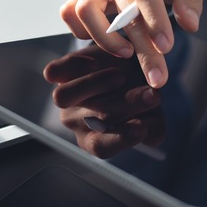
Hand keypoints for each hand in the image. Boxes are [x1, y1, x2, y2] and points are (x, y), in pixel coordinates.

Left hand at [43, 43, 164, 158]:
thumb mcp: (151, 113)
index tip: (141, 127)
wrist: (126, 59)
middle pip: (93, 119)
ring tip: (122, 76)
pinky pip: (53, 72)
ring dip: (95, 85)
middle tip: (150, 94)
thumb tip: (149, 133)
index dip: (121, 138)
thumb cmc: (139, 92)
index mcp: (96, 138)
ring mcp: (65, 98)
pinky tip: (93, 61)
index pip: (102, 146)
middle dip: (126, 105)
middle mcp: (76, 121)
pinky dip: (71, 66)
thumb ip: (153, 128)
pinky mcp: (58, 73)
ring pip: (63, 97)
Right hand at [60, 0, 206, 87]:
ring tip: (127, 53)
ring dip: (106, 40)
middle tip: (156, 75)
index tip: (165, 47)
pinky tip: (107, 40)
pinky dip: (83, 33)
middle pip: (122, 10)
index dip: (155, 20)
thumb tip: (188, 23)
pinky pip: (70, 14)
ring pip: (85, 11)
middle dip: (141, 48)